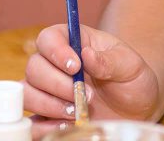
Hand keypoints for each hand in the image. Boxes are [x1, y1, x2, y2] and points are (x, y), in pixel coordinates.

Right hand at [22, 24, 161, 133]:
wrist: (136, 110)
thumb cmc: (132, 80)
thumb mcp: (130, 66)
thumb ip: (110, 60)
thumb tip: (87, 55)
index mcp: (74, 43)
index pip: (49, 38)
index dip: (55, 50)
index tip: (75, 66)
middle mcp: (55, 65)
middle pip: (34, 67)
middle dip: (57, 83)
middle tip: (85, 95)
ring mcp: (48, 91)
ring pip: (28, 92)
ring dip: (49, 104)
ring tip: (77, 111)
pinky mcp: (48, 116)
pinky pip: (32, 122)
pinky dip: (44, 126)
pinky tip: (67, 125)